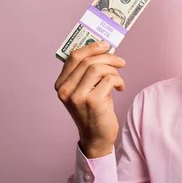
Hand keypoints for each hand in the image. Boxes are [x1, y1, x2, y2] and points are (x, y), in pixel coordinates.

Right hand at [54, 41, 125, 157]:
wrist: (97, 137)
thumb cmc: (94, 110)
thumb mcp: (86, 89)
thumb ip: (88, 72)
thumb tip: (102, 50)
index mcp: (61, 84)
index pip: (73, 57)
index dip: (91, 47)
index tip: (105, 45)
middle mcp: (65, 90)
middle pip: (88, 61)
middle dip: (108, 57)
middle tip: (121, 62)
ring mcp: (77, 96)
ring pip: (98, 68)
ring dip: (114, 70)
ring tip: (119, 79)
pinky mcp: (92, 101)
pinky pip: (109, 79)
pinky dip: (118, 80)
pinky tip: (120, 88)